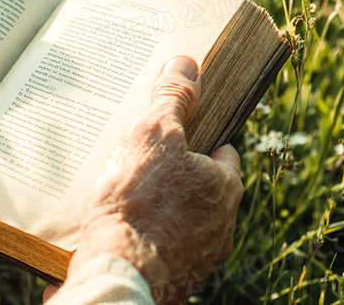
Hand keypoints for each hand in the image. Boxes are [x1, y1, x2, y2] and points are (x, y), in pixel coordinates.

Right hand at [66, 56, 242, 304]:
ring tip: (127, 194)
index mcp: (225, 187)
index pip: (224, 153)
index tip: (177, 134)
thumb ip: (173, 98)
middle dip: (178, 174)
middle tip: (144, 161)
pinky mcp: (175, 278)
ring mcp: (200, 256)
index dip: (200, 139)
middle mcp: (222, 225)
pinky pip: (164, 247)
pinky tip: (123, 226)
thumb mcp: (154, 133)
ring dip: (163, 208)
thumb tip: (187, 64)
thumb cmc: (139, 200)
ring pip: (184, 220)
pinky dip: (148, 235)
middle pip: (203, 188)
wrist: (118, 269)